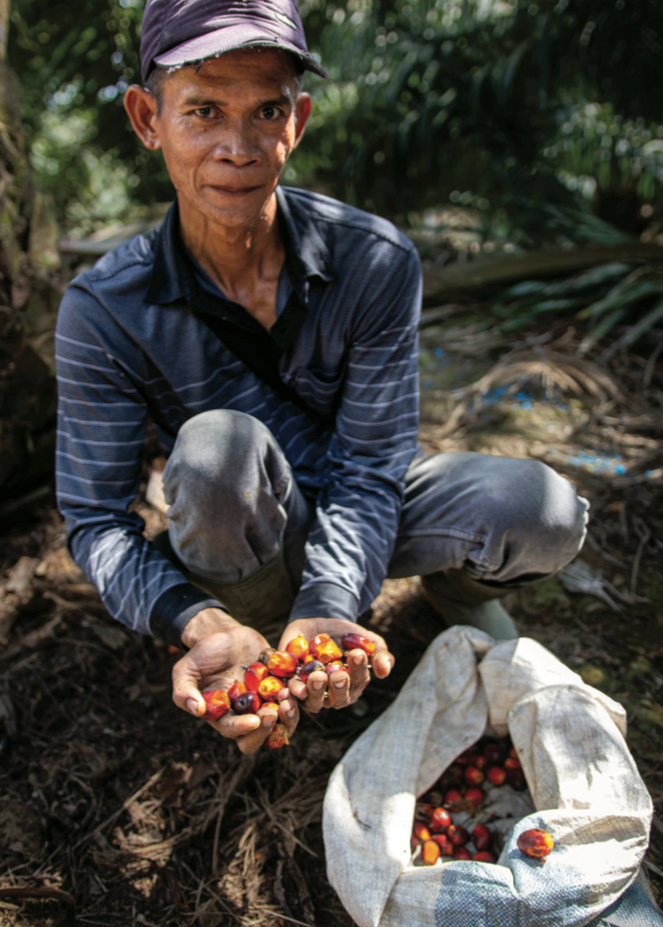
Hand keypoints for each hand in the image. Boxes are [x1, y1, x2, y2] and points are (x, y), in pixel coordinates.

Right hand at [172, 608, 298, 752]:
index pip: (234, 732)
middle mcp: (247, 713)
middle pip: (262, 735)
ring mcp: (267, 700)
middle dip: (269, 728)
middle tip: (273, 712)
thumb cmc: (200, 655)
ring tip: (287, 696)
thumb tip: (197, 710)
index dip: (243, 729)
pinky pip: (296, 695)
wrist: (222, 634)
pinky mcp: (281, 684)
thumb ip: (184, 691)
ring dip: (289, 713)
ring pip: (284, 719)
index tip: (252, 720)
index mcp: (224, 716)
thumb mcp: (184, 671)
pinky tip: (298, 682)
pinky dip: (299, 692)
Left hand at [278, 618, 393, 712]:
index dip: (358, 670)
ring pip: (314, 702)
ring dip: (315, 692)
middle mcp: (334, 694)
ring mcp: (312, 692)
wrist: (318, 622)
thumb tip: (384, 671)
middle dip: (338, 687)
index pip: (358, 682)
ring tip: (317, 676)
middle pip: (338, 699)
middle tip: (338, 674)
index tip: (357, 654)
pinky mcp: (293, 684)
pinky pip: (292, 693)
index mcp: (354, 685)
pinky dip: (293, 692)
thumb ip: (380, 654)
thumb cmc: (347, 635)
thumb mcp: (367, 640)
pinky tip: (294, 687)